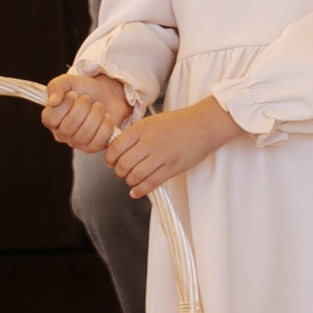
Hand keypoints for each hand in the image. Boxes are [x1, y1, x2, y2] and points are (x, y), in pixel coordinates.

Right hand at [43, 69, 132, 152]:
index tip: (73, 93)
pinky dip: (106, 125)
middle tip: (88, 99)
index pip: (51, 118)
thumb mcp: (67, 81)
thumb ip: (56, 87)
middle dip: (83, 107)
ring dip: (96, 114)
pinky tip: (106, 117)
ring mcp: (77, 143)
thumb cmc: (83, 89)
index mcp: (51, 119)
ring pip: (85, 133)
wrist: (106, 94)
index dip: (64, 105)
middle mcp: (61, 134)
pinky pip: (99, 140)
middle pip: (69, 127)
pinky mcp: (93, 147)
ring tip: (98, 106)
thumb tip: (52, 101)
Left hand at [104, 96, 236, 195]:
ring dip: (129, 181)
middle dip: (119, 171)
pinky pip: (151, 183)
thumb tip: (117, 149)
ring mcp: (161, 156)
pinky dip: (140, 190)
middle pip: (123, 164)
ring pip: (135, 175)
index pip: (116, 147)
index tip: (111, 162)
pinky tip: (136, 191)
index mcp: (142, 128)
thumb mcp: (152, 122)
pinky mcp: (172, 168)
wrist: (203, 125)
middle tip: (121, 171)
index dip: (110, 158)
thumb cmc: (178, 123)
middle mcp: (149, 142)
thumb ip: (135, 134)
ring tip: (131, 179)